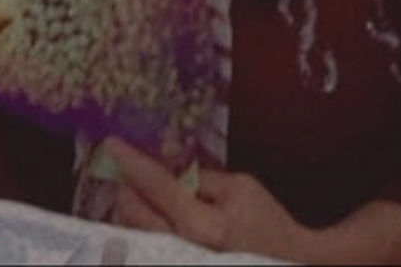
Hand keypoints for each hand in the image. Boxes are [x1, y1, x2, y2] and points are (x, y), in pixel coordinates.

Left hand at [102, 137, 321, 262]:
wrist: (288, 261)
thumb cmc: (268, 226)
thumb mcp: (242, 188)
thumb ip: (202, 179)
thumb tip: (171, 173)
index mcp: (203, 224)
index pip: (156, 186)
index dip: (131, 162)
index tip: (112, 145)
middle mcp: (184, 249)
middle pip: (134, 214)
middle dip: (125, 187)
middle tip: (123, 170)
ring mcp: (178, 262)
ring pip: (134, 232)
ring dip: (130, 207)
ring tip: (138, 192)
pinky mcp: (177, 264)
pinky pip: (147, 244)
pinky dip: (143, 225)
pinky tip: (150, 214)